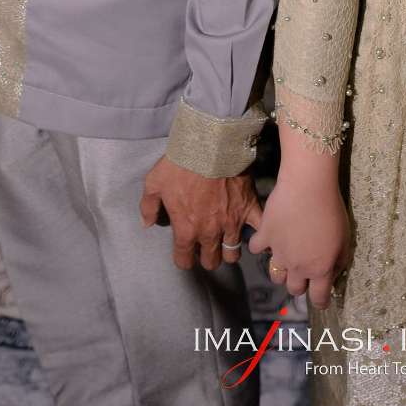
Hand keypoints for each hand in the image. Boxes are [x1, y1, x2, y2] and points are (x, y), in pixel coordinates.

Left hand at [139, 156, 262, 270]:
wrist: (210, 143)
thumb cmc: (180, 164)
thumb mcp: (154, 182)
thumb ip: (148, 206)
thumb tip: (147, 223)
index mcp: (186, 230)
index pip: (184, 261)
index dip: (183, 258)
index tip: (184, 250)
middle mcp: (210, 233)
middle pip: (211, 261)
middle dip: (207, 256)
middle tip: (205, 243)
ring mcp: (232, 223)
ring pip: (233, 254)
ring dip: (228, 249)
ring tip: (225, 238)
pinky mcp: (249, 208)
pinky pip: (258, 229)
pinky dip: (258, 233)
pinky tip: (254, 231)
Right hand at [248, 157, 351, 306]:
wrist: (308, 185)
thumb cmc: (331, 209)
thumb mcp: (346, 238)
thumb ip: (340, 261)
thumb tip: (334, 274)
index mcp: (320, 269)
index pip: (318, 299)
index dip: (320, 300)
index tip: (320, 296)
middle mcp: (298, 267)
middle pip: (294, 290)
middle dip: (300, 283)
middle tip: (304, 268)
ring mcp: (278, 253)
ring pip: (275, 275)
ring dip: (281, 269)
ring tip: (286, 255)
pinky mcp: (264, 236)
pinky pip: (256, 248)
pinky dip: (261, 244)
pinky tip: (269, 236)